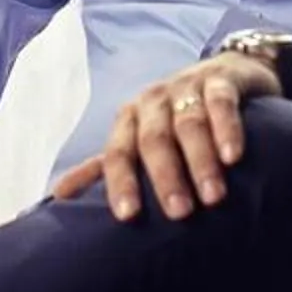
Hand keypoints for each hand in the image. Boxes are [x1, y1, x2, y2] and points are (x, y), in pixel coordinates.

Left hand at [48, 52, 279, 220]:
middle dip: (165, 176)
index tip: (127, 216)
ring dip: (200, 160)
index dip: (120, 183)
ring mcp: (186, 86)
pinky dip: (227, 129)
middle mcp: (152, 101)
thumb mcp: (140, 139)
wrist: (224, 74)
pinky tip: (233, 156)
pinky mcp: (220, 79)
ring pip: (189, 123)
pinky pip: (221, 102)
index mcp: (129, 120)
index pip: (118, 153)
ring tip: (213, 197)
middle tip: (180, 213)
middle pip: (154, 140)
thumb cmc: (175, 117)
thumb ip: (106, 167)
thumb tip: (58, 196)